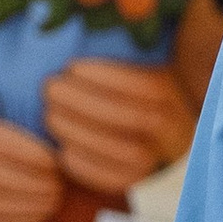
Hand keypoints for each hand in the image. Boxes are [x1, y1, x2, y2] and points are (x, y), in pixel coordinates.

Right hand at [0, 113, 61, 221]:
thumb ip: (9, 139)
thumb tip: (55, 161)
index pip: (37, 156)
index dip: (53, 164)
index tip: (56, 165)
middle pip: (36, 184)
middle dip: (53, 186)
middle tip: (58, 187)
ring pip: (28, 207)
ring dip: (45, 207)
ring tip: (50, 203)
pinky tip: (35, 220)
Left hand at [46, 58, 192, 196]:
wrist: (159, 150)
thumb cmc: (134, 101)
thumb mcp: (139, 75)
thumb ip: (121, 63)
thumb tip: (80, 38)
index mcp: (173, 98)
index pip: (145, 86)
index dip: (105, 76)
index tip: (71, 67)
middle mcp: (172, 131)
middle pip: (130, 117)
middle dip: (82, 101)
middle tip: (50, 88)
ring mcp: (157, 160)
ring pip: (120, 150)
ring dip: (77, 132)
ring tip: (49, 116)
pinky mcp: (139, 184)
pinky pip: (113, 180)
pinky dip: (85, 167)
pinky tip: (63, 151)